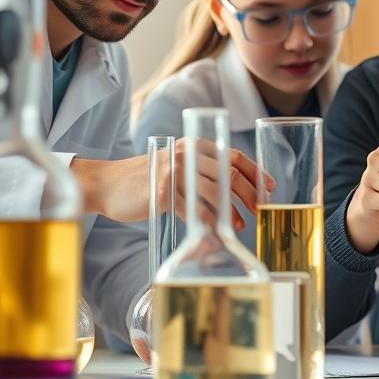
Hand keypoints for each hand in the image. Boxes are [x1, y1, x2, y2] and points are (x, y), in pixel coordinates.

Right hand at [71, 137, 270, 227]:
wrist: (108, 184)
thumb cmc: (146, 179)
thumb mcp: (177, 166)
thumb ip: (202, 172)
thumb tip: (235, 191)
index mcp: (194, 145)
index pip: (234, 155)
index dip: (256, 172)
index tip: (270, 188)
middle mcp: (187, 154)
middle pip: (230, 174)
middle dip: (250, 194)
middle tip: (259, 211)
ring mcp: (175, 171)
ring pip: (215, 193)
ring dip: (231, 213)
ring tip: (239, 226)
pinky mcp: (164, 191)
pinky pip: (194, 210)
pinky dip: (208, 224)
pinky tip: (215, 233)